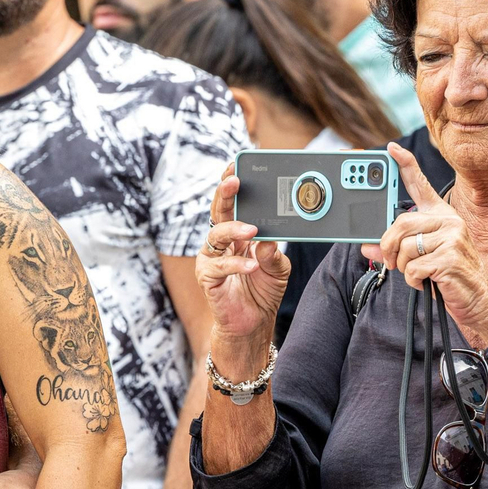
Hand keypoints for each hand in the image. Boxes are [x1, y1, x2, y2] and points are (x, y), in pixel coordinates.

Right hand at [197, 163, 291, 342]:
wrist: (253, 323)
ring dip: (234, 229)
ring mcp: (212, 258)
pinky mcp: (208, 277)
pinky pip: (220, 266)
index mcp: (237, 233)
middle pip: (218, 211)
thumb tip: (269, 241)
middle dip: (225, 193)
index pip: (232, 204)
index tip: (237, 166)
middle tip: (235, 181)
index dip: (231, 185)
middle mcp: (221, 242)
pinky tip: (251, 265)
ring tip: (253, 230)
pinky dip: (236, 264)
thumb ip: (275, 254)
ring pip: (216, 235)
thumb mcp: (279, 269)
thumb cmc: (263, 291)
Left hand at [361, 143, 487, 333]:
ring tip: (418, 274)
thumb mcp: (421, 258)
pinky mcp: (450, 257)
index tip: (392, 148)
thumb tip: (366, 246)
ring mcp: (452, 238)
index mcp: (442, 216)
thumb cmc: (450, 277)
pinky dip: (413, 280)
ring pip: (405, 247)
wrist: (479, 300)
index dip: (405, 164)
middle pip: (401, 222)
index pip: (421, 184)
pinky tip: (426, 282)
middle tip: (392, 262)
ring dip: (403, 267)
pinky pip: (414, 267)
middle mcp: (449, 221)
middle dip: (389, 246)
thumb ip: (396, 248)